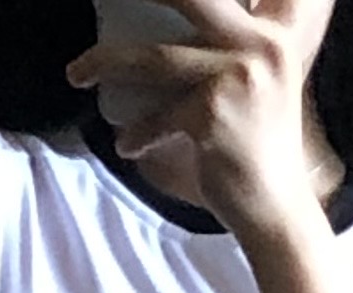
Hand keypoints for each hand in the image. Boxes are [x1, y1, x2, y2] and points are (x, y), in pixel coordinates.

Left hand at [65, 0, 334, 243]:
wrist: (275, 211)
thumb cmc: (259, 150)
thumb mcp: (261, 82)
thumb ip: (235, 46)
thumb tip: (173, 22)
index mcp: (275, 30)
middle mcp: (263, 44)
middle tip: (104, 0)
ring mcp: (238, 77)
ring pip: (156, 57)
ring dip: (104, 62)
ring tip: (77, 73)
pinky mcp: (213, 114)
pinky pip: (158, 115)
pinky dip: (137, 134)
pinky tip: (127, 146)